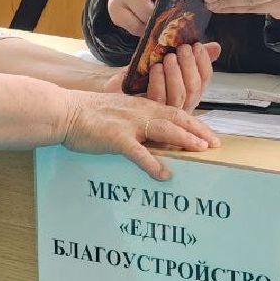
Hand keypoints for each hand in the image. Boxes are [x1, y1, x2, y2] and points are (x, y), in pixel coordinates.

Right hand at [59, 92, 219, 180]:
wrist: (64, 111)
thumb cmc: (87, 113)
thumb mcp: (116, 109)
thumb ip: (134, 117)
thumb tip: (147, 132)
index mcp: (140, 105)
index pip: (175, 111)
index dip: (195, 123)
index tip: (210, 134)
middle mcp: (139, 112)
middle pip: (176, 118)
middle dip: (198, 131)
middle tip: (215, 144)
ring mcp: (128, 125)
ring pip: (164, 130)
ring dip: (185, 140)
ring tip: (201, 151)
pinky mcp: (115, 138)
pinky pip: (138, 153)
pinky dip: (153, 164)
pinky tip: (164, 175)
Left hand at [98, 41, 221, 109]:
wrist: (112, 92)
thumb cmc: (137, 79)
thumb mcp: (163, 64)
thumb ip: (188, 57)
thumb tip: (216, 46)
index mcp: (187, 94)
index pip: (204, 80)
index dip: (204, 63)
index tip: (197, 45)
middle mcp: (180, 107)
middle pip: (194, 88)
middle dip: (190, 65)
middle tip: (182, 48)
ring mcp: (165, 114)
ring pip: (180, 94)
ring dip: (176, 73)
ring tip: (169, 57)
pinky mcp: (148, 114)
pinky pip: (160, 98)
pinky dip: (160, 81)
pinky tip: (156, 68)